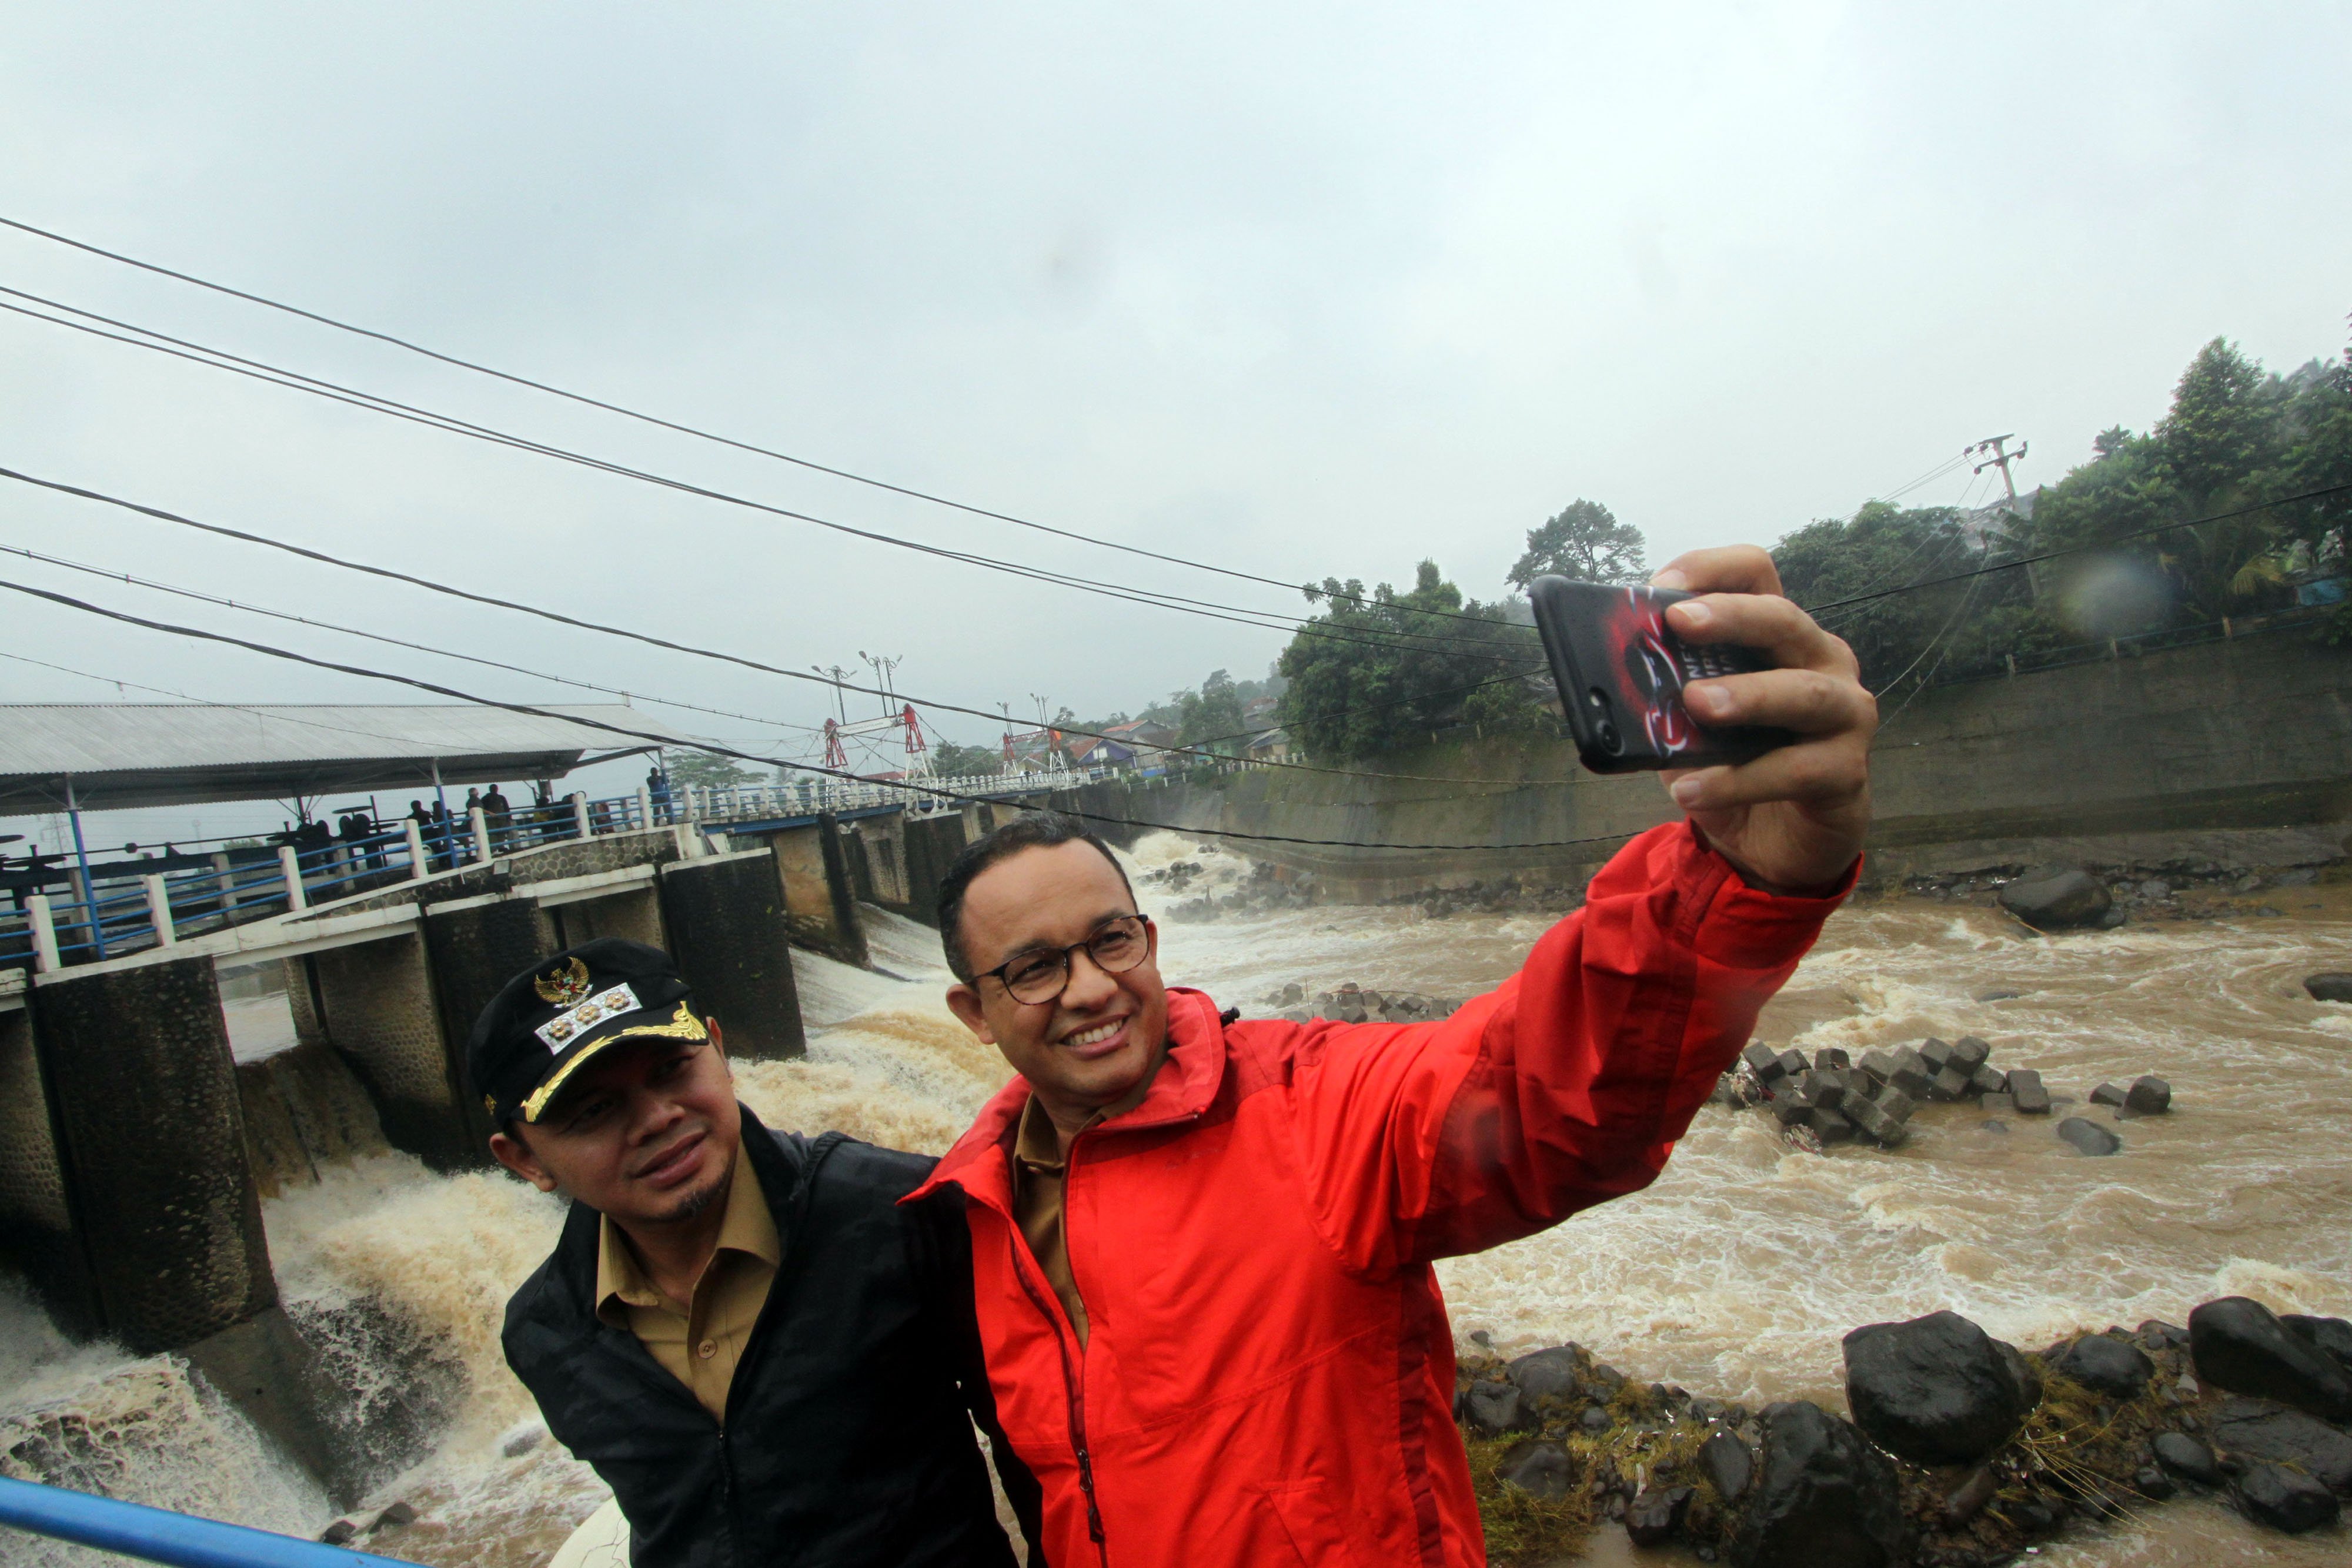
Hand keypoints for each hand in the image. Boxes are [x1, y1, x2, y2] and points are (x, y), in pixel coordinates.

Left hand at [1651, 546, 1873, 893]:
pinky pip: (1796, 770)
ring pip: (1803, 692)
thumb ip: (1663, 692)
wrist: (1773, 841)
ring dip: (1747, 695)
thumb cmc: (1733, 763)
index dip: (1709, 569)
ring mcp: (1845, 713)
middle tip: (1679, 623)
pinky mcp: (1847, 771)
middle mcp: (1822, 660)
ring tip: (1695, 704)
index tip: (1661, 589)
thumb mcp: (1687, 721)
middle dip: (1730, 616)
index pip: (1755, 572)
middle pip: (1783, 618)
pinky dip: (1739, 781)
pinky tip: (1691, 790)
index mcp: (1778, 635)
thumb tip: (1609, 676)